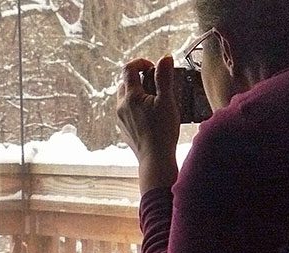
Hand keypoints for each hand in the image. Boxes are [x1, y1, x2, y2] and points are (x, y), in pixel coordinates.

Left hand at [117, 56, 180, 193]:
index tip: (153, 66)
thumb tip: (165, 58)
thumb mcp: (167, 101)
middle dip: (138, 78)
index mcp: (130, 96)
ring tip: (153, 99)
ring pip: (124, 98)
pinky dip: (136, 107)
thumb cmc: (162, 130)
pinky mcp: (123, 129)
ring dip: (136, 93)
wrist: (155, 159)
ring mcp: (120, 119)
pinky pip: (126, 112)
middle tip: (155, 83)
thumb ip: (164, 78)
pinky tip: (149, 115)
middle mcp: (121, 106)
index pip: (129, 69)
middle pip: (125, 83)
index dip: (141, 62)